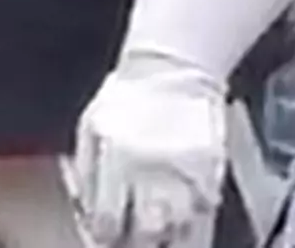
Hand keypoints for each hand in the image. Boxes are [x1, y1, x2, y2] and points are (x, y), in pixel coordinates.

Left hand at [69, 55, 226, 245]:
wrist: (172, 65)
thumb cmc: (128, 93)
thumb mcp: (91, 123)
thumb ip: (85, 169)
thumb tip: (84, 208)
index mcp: (116, 159)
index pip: (107, 221)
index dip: (105, 237)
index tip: (107, 237)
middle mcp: (150, 171)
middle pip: (145, 234)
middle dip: (138, 244)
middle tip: (135, 239)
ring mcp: (184, 174)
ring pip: (177, 232)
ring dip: (166, 239)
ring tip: (159, 233)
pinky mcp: (210, 174)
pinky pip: (206, 219)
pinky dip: (195, 231)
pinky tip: (184, 228)